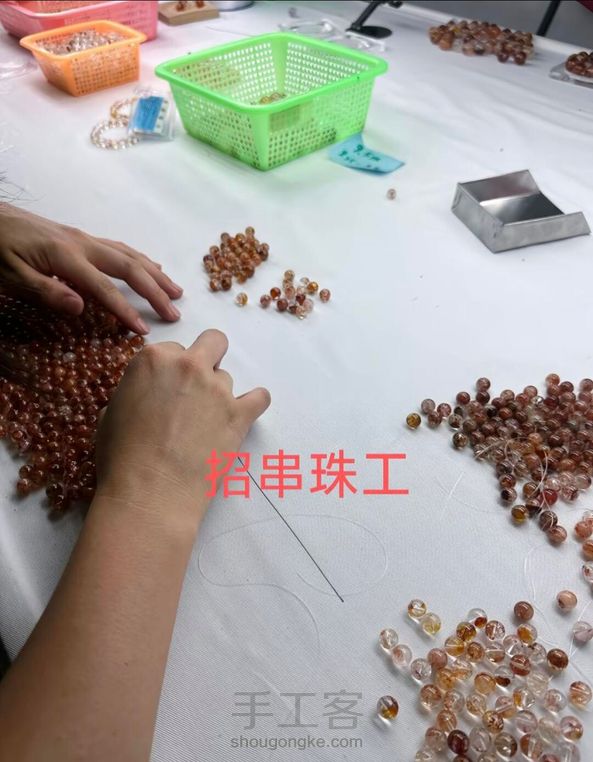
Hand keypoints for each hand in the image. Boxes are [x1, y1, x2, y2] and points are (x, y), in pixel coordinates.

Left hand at [0, 202, 182, 334]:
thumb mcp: (10, 275)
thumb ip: (46, 291)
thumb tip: (81, 308)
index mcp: (65, 256)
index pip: (104, 288)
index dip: (125, 311)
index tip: (143, 332)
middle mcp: (82, 244)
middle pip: (129, 268)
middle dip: (155, 291)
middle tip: (174, 312)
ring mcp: (83, 238)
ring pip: (129, 255)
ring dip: (155, 274)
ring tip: (175, 291)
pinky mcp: (79, 237)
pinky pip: (120, 248)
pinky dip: (141, 259)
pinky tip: (150, 267)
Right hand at [95, 330, 270, 523]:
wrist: (149, 494)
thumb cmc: (121, 458)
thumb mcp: (112, 413)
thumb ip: (137, 391)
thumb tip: (149, 396)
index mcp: (153, 359)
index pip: (172, 349)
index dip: (170, 371)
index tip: (167, 391)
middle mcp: (188, 365)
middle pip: (212, 342)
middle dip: (207, 358)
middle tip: (196, 387)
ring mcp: (217, 389)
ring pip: (227, 378)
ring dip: (218, 394)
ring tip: (204, 425)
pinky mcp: (239, 415)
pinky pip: (261, 397)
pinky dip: (254, 404)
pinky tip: (243, 415)